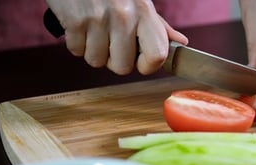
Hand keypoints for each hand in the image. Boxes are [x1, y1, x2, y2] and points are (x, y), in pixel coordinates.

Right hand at [46, 0, 187, 74]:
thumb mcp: (139, 1)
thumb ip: (158, 25)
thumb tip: (181, 42)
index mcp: (144, 11)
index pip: (157, 56)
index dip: (147, 66)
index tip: (139, 61)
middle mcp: (124, 15)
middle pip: (123, 67)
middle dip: (114, 59)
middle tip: (111, 41)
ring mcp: (98, 18)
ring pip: (97, 61)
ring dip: (93, 50)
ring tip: (94, 29)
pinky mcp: (75, 20)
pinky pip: (77, 51)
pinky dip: (76, 42)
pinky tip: (81, 25)